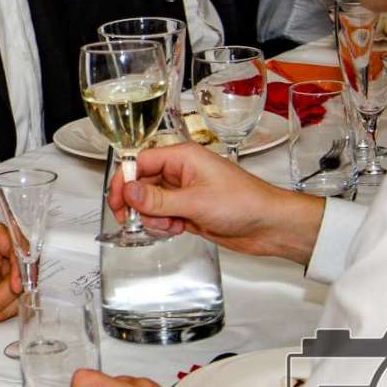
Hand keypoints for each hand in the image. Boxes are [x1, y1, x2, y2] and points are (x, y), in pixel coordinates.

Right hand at [118, 143, 324, 264]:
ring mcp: (185, 192)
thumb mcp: (195, 202)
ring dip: (152, 217)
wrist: (270, 226)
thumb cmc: (244, 203)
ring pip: (151, 202)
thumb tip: (128, 192)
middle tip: (131, 220)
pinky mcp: (190, 210)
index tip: (116, 200)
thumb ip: (158, 199)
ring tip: (168, 225)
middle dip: (137, 203)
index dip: (124, 179)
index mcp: (183, 157)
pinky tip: (177, 229)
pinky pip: (164, 215)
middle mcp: (181, 172)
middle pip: (142, 183)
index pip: (141, 161)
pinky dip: (164, 224)